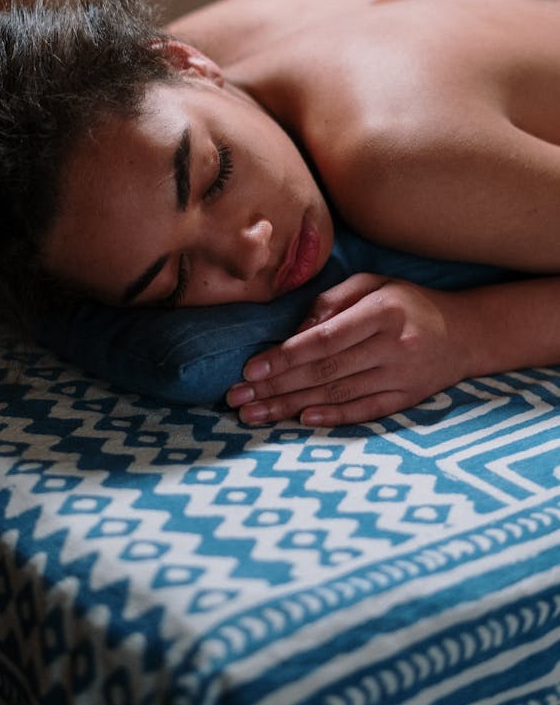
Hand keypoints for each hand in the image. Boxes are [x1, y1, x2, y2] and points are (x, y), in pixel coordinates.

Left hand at [226, 273, 470, 426]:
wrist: (467, 333)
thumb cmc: (409, 303)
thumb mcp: (374, 284)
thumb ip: (332, 302)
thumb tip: (295, 332)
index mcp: (383, 312)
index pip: (324, 340)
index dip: (284, 356)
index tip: (250, 369)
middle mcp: (393, 347)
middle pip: (324, 371)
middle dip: (275, 387)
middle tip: (237, 398)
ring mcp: (402, 377)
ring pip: (338, 394)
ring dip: (291, 406)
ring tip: (254, 415)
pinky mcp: (408, 400)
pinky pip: (365, 411)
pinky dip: (333, 417)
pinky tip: (302, 420)